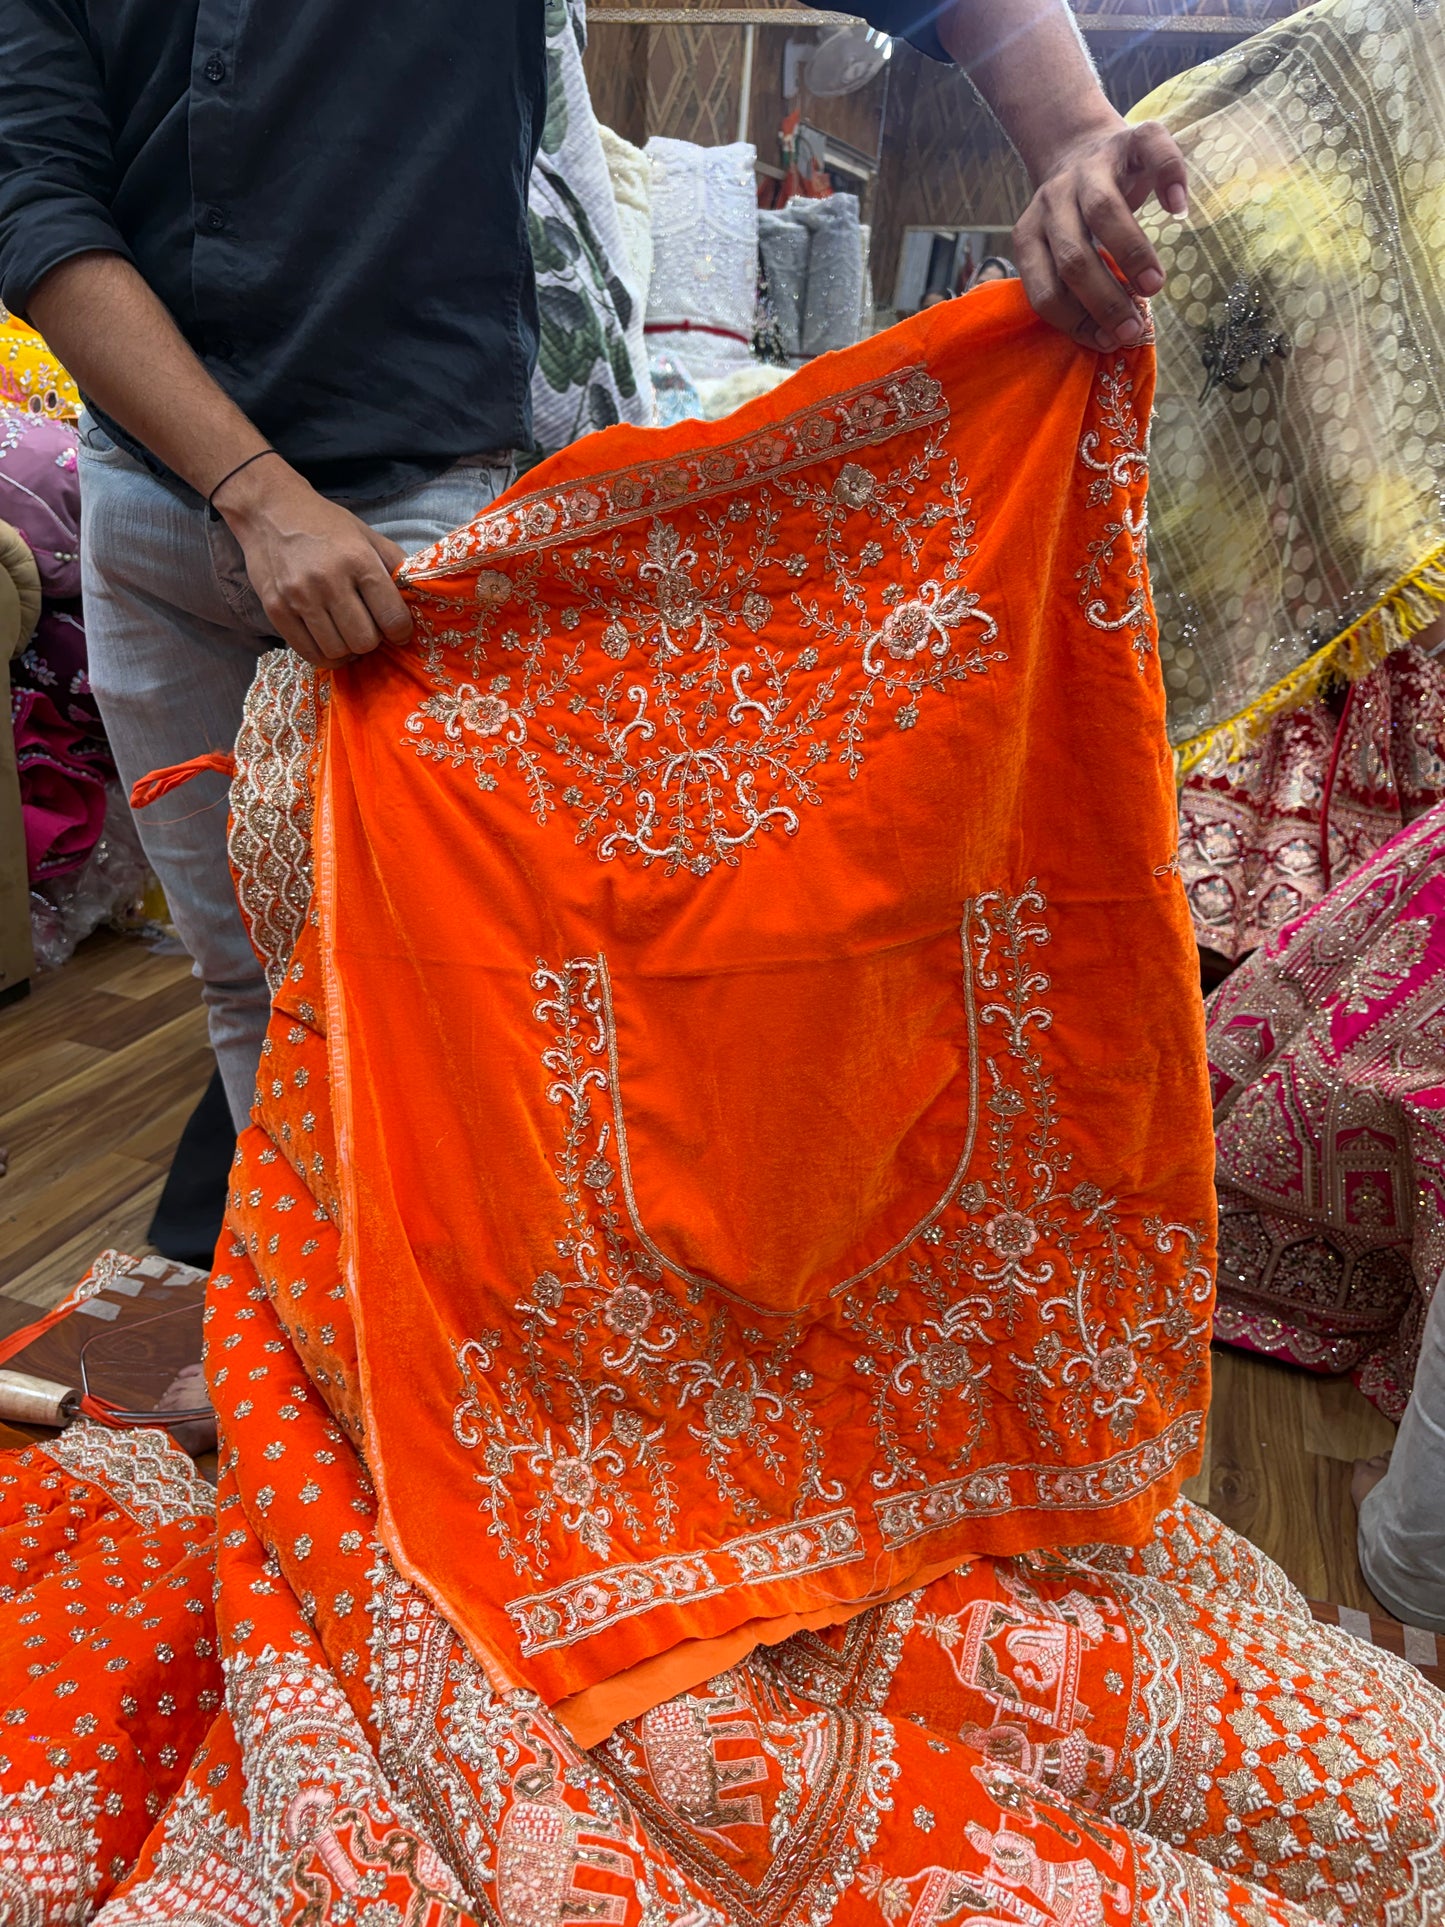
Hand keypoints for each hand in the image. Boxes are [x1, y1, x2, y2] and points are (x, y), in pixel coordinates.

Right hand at [214, 456, 411, 664]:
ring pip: (338, 651)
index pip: (392, 618)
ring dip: (349, 650)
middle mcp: (328, 581)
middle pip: (364, 641)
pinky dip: (326, 656)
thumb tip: (420, 598)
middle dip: (373, 641)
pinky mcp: (276, 611)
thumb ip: (395, 566)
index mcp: (358, 560)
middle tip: (369, 629)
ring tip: (349, 634)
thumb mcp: (367, 536)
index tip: (398, 630)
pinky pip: (309, 653)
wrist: (270, 511)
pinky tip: (331, 642)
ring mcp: (299, 598)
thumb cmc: (325, 525)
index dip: (401, 631)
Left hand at [1012, 115, 1187, 351]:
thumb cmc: (1076, 216)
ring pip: (1102, 210)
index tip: (1107, 341)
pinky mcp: (1129, 137)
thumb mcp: (1061, 249)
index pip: (1045, 288)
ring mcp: (1090, 166)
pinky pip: (1152, 152)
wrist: (1078, 145)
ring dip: (1130, 254)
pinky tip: (1177, 208)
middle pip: (1073, 256)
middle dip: (1103, 299)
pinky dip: (1169, 178)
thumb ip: (1074, 287)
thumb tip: (1109, 336)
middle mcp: (1054, 198)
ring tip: (1154, 287)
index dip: (1074, 321)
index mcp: (1030, 233)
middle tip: (1133, 327)